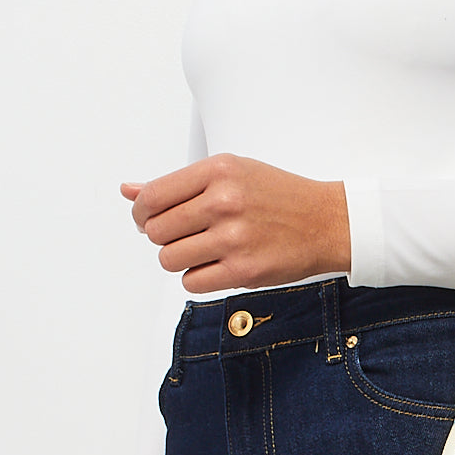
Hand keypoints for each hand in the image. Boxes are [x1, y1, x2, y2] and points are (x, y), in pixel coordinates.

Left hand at [122, 154, 350, 293]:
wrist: (326, 222)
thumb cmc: (279, 196)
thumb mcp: (231, 173)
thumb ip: (178, 183)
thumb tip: (128, 190)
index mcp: (219, 171)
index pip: (152, 197)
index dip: (141, 213)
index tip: (148, 220)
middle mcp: (224, 202)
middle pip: (157, 231)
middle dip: (163, 237)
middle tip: (184, 235)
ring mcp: (234, 238)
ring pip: (169, 259)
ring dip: (179, 259)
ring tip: (203, 250)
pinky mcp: (243, 271)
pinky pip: (191, 282)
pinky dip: (197, 278)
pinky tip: (216, 265)